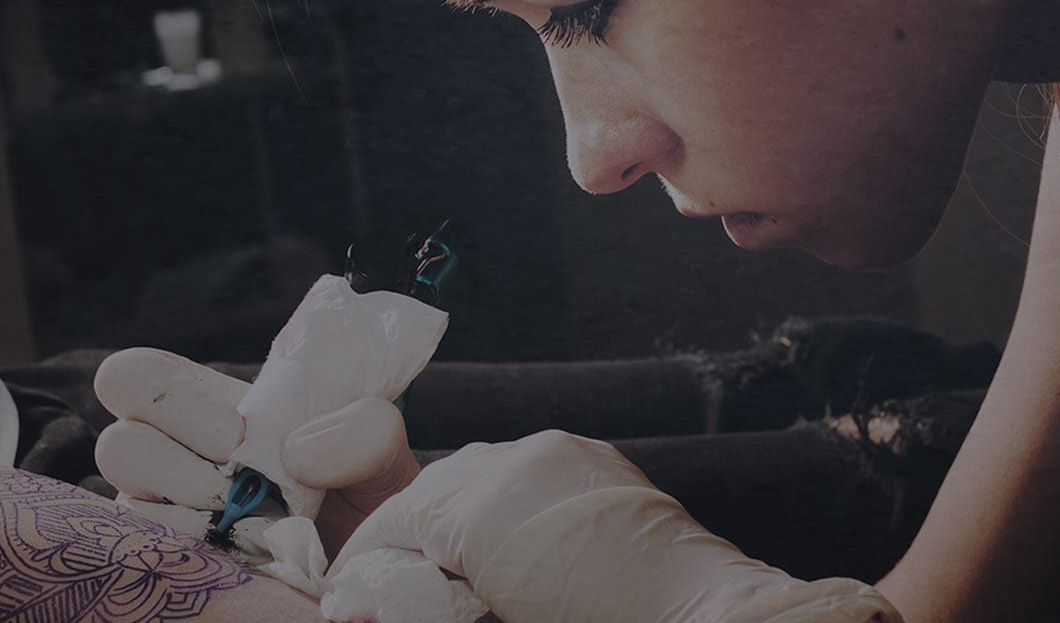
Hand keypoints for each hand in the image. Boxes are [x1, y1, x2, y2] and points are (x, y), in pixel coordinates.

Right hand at [93, 347, 418, 554]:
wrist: (368, 564)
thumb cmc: (363, 497)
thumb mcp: (381, 452)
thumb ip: (363, 431)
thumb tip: (294, 451)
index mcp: (207, 409)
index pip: (136, 378)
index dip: (164, 393)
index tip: (236, 426)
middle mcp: (168, 457)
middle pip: (117, 441)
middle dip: (188, 455)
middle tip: (245, 475)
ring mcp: (158, 515)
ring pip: (129, 501)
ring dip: (198, 507)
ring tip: (255, 519)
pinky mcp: (162, 564)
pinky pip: (146, 552)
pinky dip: (199, 548)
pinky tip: (244, 552)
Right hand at [335, 430, 899, 622]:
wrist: (703, 620)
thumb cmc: (604, 621)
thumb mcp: (499, 614)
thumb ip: (436, 598)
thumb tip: (371, 604)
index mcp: (487, 506)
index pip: (397, 522)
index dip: (368, 560)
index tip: (356, 590)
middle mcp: (522, 460)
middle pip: (434, 490)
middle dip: (412, 538)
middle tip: (401, 584)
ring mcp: (564, 452)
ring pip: (479, 474)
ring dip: (458, 517)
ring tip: (455, 570)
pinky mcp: (597, 458)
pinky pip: (527, 470)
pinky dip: (505, 503)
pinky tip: (508, 546)